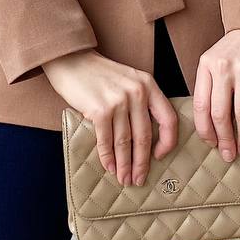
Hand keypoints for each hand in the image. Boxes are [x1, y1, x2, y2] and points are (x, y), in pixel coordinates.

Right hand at [42, 49, 179, 186]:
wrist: (71, 60)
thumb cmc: (99, 74)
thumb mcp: (128, 80)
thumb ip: (140, 102)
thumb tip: (144, 140)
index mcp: (148, 85)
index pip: (168, 119)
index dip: (167, 142)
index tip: (160, 156)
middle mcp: (137, 92)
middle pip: (145, 136)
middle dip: (142, 162)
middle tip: (139, 179)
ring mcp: (118, 101)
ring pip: (125, 142)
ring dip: (124, 164)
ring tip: (124, 178)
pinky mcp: (99, 109)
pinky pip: (106, 140)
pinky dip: (107, 157)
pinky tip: (109, 167)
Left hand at [193, 27, 239, 161]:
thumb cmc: (237, 47)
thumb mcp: (215, 60)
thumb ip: (211, 86)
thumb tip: (212, 125)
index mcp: (206, 66)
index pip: (200, 106)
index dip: (205, 130)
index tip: (211, 144)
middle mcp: (222, 68)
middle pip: (219, 113)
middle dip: (224, 139)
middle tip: (229, 155)